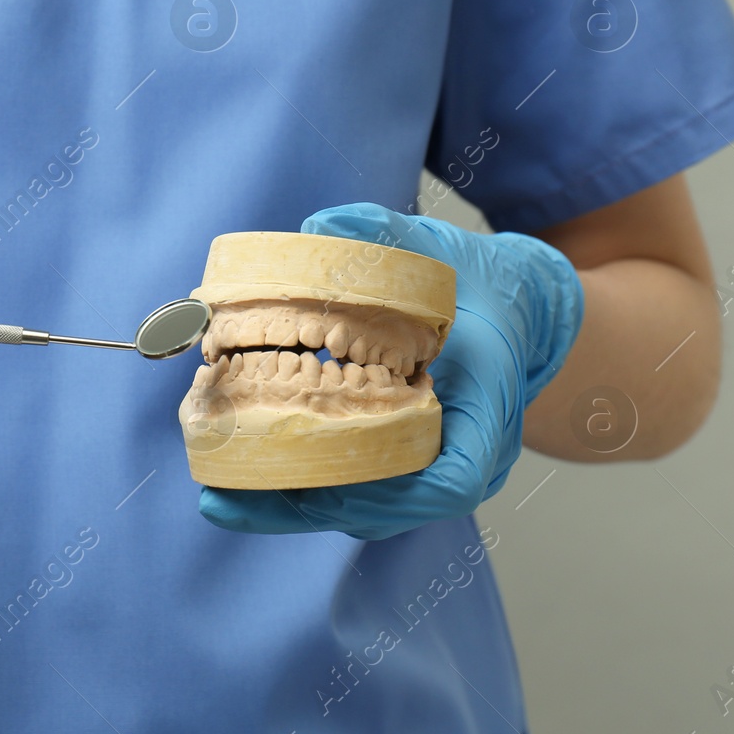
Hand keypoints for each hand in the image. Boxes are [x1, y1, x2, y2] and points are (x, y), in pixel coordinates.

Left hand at [199, 203, 584, 539]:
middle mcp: (469, 452)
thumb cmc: (473, 283)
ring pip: (369, 506)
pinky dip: (304, 487)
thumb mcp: (436, 250)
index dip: (392, 493)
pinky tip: (243, 476)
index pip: (456, 477)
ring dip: (295, 505)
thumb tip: (321, 227)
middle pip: (391, 505)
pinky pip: (358, 489)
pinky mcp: (408, 463)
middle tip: (227, 497)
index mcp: (488, 405)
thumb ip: (383, 234)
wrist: (511, 308)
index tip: (329, 484)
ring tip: (222, 496)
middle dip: (307, 506)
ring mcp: (439, 464)